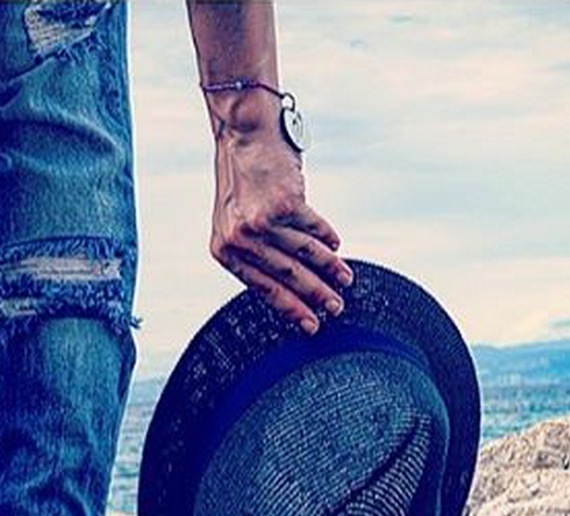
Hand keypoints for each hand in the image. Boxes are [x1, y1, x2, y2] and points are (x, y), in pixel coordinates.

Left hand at [208, 102, 353, 334]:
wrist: (244, 136)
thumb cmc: (241, 180)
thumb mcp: (234, 220)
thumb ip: (254, 251)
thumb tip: (291, 284)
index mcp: (224, 249)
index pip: (261, 287)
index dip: (289, 307)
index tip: (310, 324)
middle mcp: (240, 238)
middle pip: (286, 275)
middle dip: (314, 295)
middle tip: (335, 309)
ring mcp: (262, 220)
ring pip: (304, 253)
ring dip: (329, 268)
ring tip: (344, 281)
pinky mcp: (284, 203)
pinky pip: (314, 227)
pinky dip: (327, 237)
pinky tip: (336, 246)